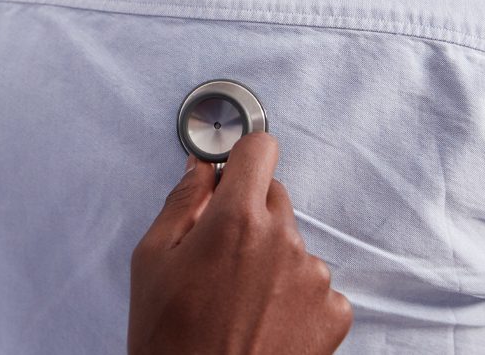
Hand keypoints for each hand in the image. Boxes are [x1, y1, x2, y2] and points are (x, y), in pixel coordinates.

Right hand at [128, 133, 352, 354]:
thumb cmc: (170, 341)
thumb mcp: (151, 262)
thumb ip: (182, 203)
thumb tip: (200, 168)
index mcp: (236, 220)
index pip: (260, 149)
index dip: (243, 156)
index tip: (234, 169)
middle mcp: (283, 241)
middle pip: (274, 198)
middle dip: (248, 217)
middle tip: (218, 259)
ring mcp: (313, 277)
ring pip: (294, 245)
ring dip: (272, 261)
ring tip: (238, 302)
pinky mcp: (333, 312)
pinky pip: (315, 285)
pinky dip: (294, 298)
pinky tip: (264, 322)